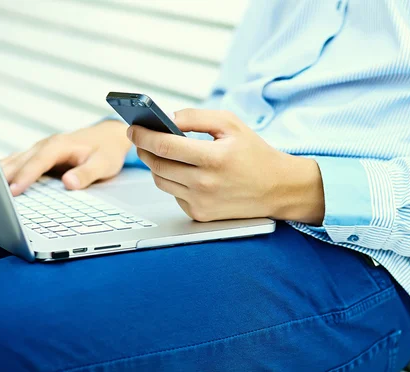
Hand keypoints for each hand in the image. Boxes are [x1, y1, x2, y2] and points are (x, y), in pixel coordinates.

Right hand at [1, 120, 130, 195]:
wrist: (109, 138)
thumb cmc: (107, 151)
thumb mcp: (103, 164)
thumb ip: (87, 174)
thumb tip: (69, 183)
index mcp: (60, 145)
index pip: (39, 161)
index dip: (26, 176)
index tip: (15, 190)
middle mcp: (47, 145)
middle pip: (21, 160)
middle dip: (5, 175)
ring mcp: (41, 150)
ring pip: (16, 160)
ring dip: (2, 173)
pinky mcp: (39, 156)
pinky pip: (19, 163)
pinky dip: (7, 171)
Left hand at [128, 109, 325, 223]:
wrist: (277, 188)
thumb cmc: (254, 154)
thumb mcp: (230, 124)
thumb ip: (195, 117)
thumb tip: (164, 118)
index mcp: (214, 158)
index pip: (164, 145)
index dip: (143, 135)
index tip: (132, 127)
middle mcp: (206, 184)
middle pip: (156, 164)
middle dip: (144, 148)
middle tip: (141, 137)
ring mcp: (201, 203)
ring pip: (160, 181)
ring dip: (155, 165)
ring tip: (160, 152)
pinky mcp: (200, 215)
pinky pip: (173, 194)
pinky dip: (172, 181)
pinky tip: (183, 171)